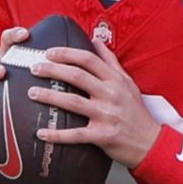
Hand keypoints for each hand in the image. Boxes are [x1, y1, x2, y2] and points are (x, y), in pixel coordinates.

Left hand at [28, 39, 160, 168]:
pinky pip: (76, 134)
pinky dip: (57, 134)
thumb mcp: (128, 83)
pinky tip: (41, 133)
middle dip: (53, 70)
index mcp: (115, 80)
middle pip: (77, 76)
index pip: (89, 60)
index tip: (49, 52)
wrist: (151, 142)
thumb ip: (110, 61)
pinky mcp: (103, 136)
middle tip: (34, 68)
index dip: (67, 53)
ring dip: (50, 96)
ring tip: (31, 93)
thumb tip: (95, 41)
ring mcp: (107, 115)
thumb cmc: (136, 112)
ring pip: (73, 102)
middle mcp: (111, 95)